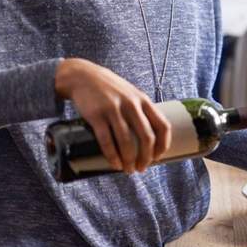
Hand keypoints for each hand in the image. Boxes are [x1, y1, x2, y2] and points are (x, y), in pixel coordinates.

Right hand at [54, 58, 170, 173]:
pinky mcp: (96, 115)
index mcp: (143, 100)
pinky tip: (114, 164)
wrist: (83, 76)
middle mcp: (131, 105)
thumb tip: (149, 138)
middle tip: (141, 168)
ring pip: (127, 142)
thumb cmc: (110, 89)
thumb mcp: (131, 94)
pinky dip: (112, 156)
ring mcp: (114, 110)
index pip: (162, 126)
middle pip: (147, 137)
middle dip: (146, 157)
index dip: (163, 145)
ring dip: (129, 160)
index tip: (158, 157)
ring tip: (127, 169)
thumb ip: (141, 111)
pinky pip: (107, 141)